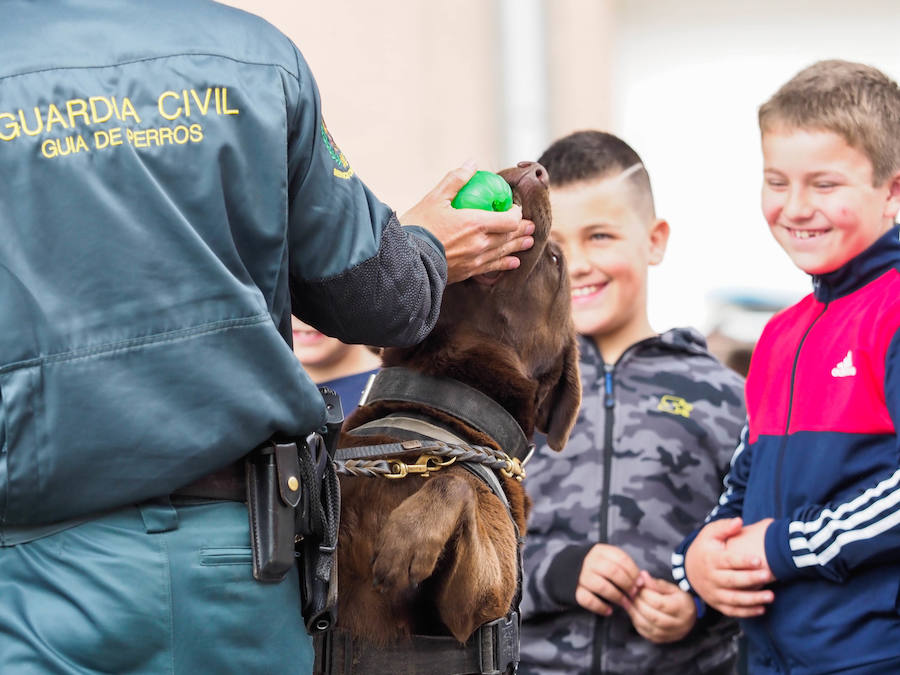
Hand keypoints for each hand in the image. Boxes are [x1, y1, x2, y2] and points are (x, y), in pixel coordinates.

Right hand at [399, 161, 534, 282]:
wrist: (403, 260)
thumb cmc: (417, 227)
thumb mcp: (435, 197)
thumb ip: (456, 180)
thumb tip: (472, 164)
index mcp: (475, 223)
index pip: (508, 219)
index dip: (516, 213)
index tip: (515, 209)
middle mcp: (480, 243)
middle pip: (509, 236)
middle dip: (522, 230)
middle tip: (531, 227)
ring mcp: (475, 260)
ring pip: (503, 253)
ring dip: (517, 247)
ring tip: (528, 243)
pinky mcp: (467, 273)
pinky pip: (492, 268)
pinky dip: (505, 264)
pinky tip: (512, 262)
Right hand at [574, 544, 640, 615]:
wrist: (567, 569)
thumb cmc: (596, 566)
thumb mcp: (608, 559)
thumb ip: (624, 567)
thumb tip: (641, 581)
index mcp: (600, 551)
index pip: (621, 559)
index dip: (634, 572)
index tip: (640, 583)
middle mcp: (589, 561)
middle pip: (613, 572)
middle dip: (627, 584)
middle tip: (634, 594)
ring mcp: (581, 576)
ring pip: (602, 587)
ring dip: (617, 597)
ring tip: (625, 604)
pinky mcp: (575, 590)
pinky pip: (589, 600)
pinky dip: (601, 607)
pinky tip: (609, 611)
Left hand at [622, 571, 695, 643]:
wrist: (689, 616)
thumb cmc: (679, 599)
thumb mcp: (671, 588)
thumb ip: (656, 583)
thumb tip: (642, 576)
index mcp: (682, 608)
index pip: (659, 603)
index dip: (645, 594)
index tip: (637, 586)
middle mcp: (679, 625)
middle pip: (653, 616)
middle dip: (638, 604)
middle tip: (630, 594)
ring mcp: (671, 635)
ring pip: (648, 627)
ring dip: (634, 613)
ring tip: (628, 602)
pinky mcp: (663, 640)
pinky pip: (646, 634)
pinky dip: (636, 622)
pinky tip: (633, 612)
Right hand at [684, 518, 774, 617]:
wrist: (689, 568)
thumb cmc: (705, 547)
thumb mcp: (710, 533)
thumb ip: (724, 527)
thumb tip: (739, 521)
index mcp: (710, 559)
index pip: (727, 561)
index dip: (743, 561)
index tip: (758, 560)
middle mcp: (711, 577)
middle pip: (731, 581)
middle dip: (750, 579)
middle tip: (768, 576)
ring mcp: (713, 592)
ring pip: (733, 599)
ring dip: (753, 599)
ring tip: (771, 596)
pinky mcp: (717, 603)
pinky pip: (732, 611)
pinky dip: (747, 612)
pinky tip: (762, 609)